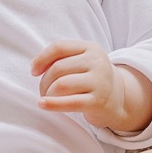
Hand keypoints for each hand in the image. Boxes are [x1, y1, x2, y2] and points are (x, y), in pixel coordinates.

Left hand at [32, 39, 151, 130]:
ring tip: (47, 98)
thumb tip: (35, 67)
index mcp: (91, 48)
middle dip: (44, 81)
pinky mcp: (98, 102)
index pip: (59, 47)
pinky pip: (69, 103)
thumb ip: (61, 59)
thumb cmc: (91, 79)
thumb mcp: (81, 62)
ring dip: (47, 93)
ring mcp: (99, 82)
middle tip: (43, 90)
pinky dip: (52, 104)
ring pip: (61, 85)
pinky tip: (42, 104)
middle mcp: (97, 62)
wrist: (118, 99)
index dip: (41, 59)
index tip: (33, 71)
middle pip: (58, 68)